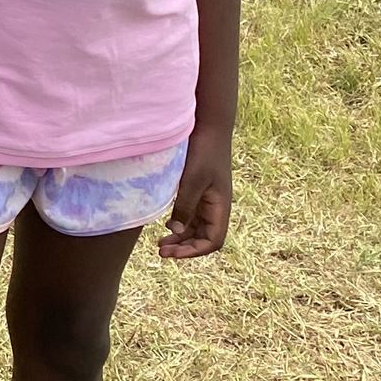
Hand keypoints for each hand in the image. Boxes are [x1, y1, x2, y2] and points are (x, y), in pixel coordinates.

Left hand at [159, 127, 230, 259]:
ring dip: (181, 239)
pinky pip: (191, 215)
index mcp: (220, 206)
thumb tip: (175, 231)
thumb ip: (185, 206)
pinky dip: (179, 224)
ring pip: (197, 228)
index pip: (213, 241)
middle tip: (161, 252)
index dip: (193, 251)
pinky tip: (165, 226)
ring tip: (160, 244)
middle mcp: (216, 206)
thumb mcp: (192, 181)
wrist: (207, 126)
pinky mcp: (198, 190)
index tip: (171, 254)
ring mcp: (208, 199)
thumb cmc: (203, 152)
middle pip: (204, 238)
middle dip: (185, 248)